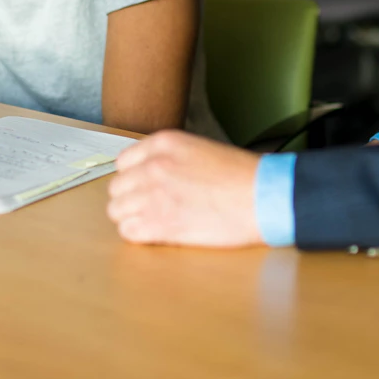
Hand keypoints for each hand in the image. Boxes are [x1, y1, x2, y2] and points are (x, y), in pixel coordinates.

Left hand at [107, 130, 262, 246]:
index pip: (123, 162)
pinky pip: (128, 232)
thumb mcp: (199, 149)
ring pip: (117, 211)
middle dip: (131, 199)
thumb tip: (150, 175)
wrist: (261, 196)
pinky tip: (156, 233)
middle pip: (117, 188)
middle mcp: (152, 167)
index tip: (144, 187)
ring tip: (154, 221)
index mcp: (162, 144)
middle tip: (150, 207)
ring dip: (132, 218)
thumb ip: (169, 158)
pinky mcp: (159, 224)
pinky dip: (138, 235)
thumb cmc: (240, 175)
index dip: (134, 178)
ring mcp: (152, 195)